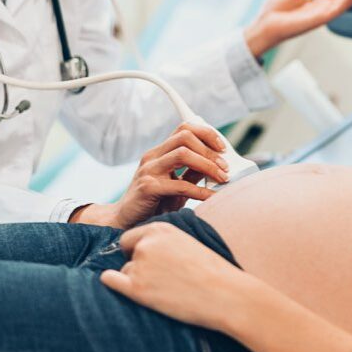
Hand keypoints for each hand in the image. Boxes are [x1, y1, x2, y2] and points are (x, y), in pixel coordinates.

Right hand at [70, 124, 229, 227]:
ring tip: (222, 178)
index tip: (223, 147)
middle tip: (225, 166)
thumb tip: (219, 165)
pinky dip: (201, 190)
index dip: (206, 133)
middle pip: (185, 136)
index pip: (184, 129)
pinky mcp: (148, 188)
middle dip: (210, 149)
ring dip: (207, 165)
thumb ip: (193, 172)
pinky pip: (180, 184)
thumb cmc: (155, 203)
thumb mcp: (177, 184)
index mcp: (160, 152)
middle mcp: (152, 157)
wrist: (125, 222)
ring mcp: (148, 170)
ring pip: (182, 154)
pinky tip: (212, 196)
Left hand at [100, 222, 253, 331]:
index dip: (139, 250)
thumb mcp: (189, 243)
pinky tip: (131, 290)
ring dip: (138, 280)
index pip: (131, 238)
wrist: (225, 294)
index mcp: (160, 229)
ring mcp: (140, 266)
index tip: (153, 261)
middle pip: (127, 253)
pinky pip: (110, 281)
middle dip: (138, 263)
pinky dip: (115, 284)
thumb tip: (144, 250)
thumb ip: (165, 242)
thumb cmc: (212, 271)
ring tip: (165, 288)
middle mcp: (146, 244)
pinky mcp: (136, 289)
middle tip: (161, 276)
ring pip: (125, 272)